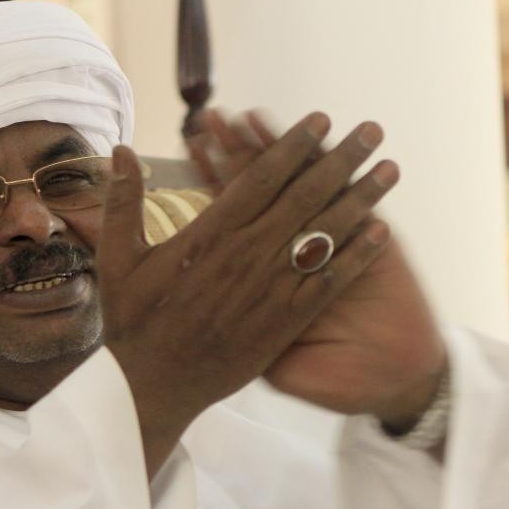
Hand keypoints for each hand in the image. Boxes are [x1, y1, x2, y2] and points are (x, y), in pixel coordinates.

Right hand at [99, 113, 394, 475]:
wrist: (152, 389)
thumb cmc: (134, 324)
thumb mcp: (118, 259)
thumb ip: (123, 202)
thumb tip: (120, 150)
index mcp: (209, 234)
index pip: (260, 178)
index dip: (292, 145)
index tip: (319, 119)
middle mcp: (246, 255)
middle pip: (305, 195)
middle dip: (340, 159)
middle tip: (371, 130)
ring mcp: (270, 288)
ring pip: (325, 233)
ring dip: (361, 199)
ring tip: (390, 170)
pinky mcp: (284, 322)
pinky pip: (328, 282)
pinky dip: (356, 256)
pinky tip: (382, 233)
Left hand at [193, 112, 447, 431]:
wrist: (389, 387)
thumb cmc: (334, 380)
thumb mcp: (276, 367)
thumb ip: (250, 335)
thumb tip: (205, 307)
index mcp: (268, 272)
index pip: (235, 213)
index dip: (215, 178)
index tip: (195, 142)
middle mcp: (299, 251)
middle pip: (268, 191)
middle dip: (244, 153)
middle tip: (219, 115)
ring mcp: (336, 246)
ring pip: (313, 189)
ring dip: (298, 153)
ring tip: (274, 118)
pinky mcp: (376, 251)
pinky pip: (360, 209)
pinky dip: (354, 181)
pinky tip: (343, 147)